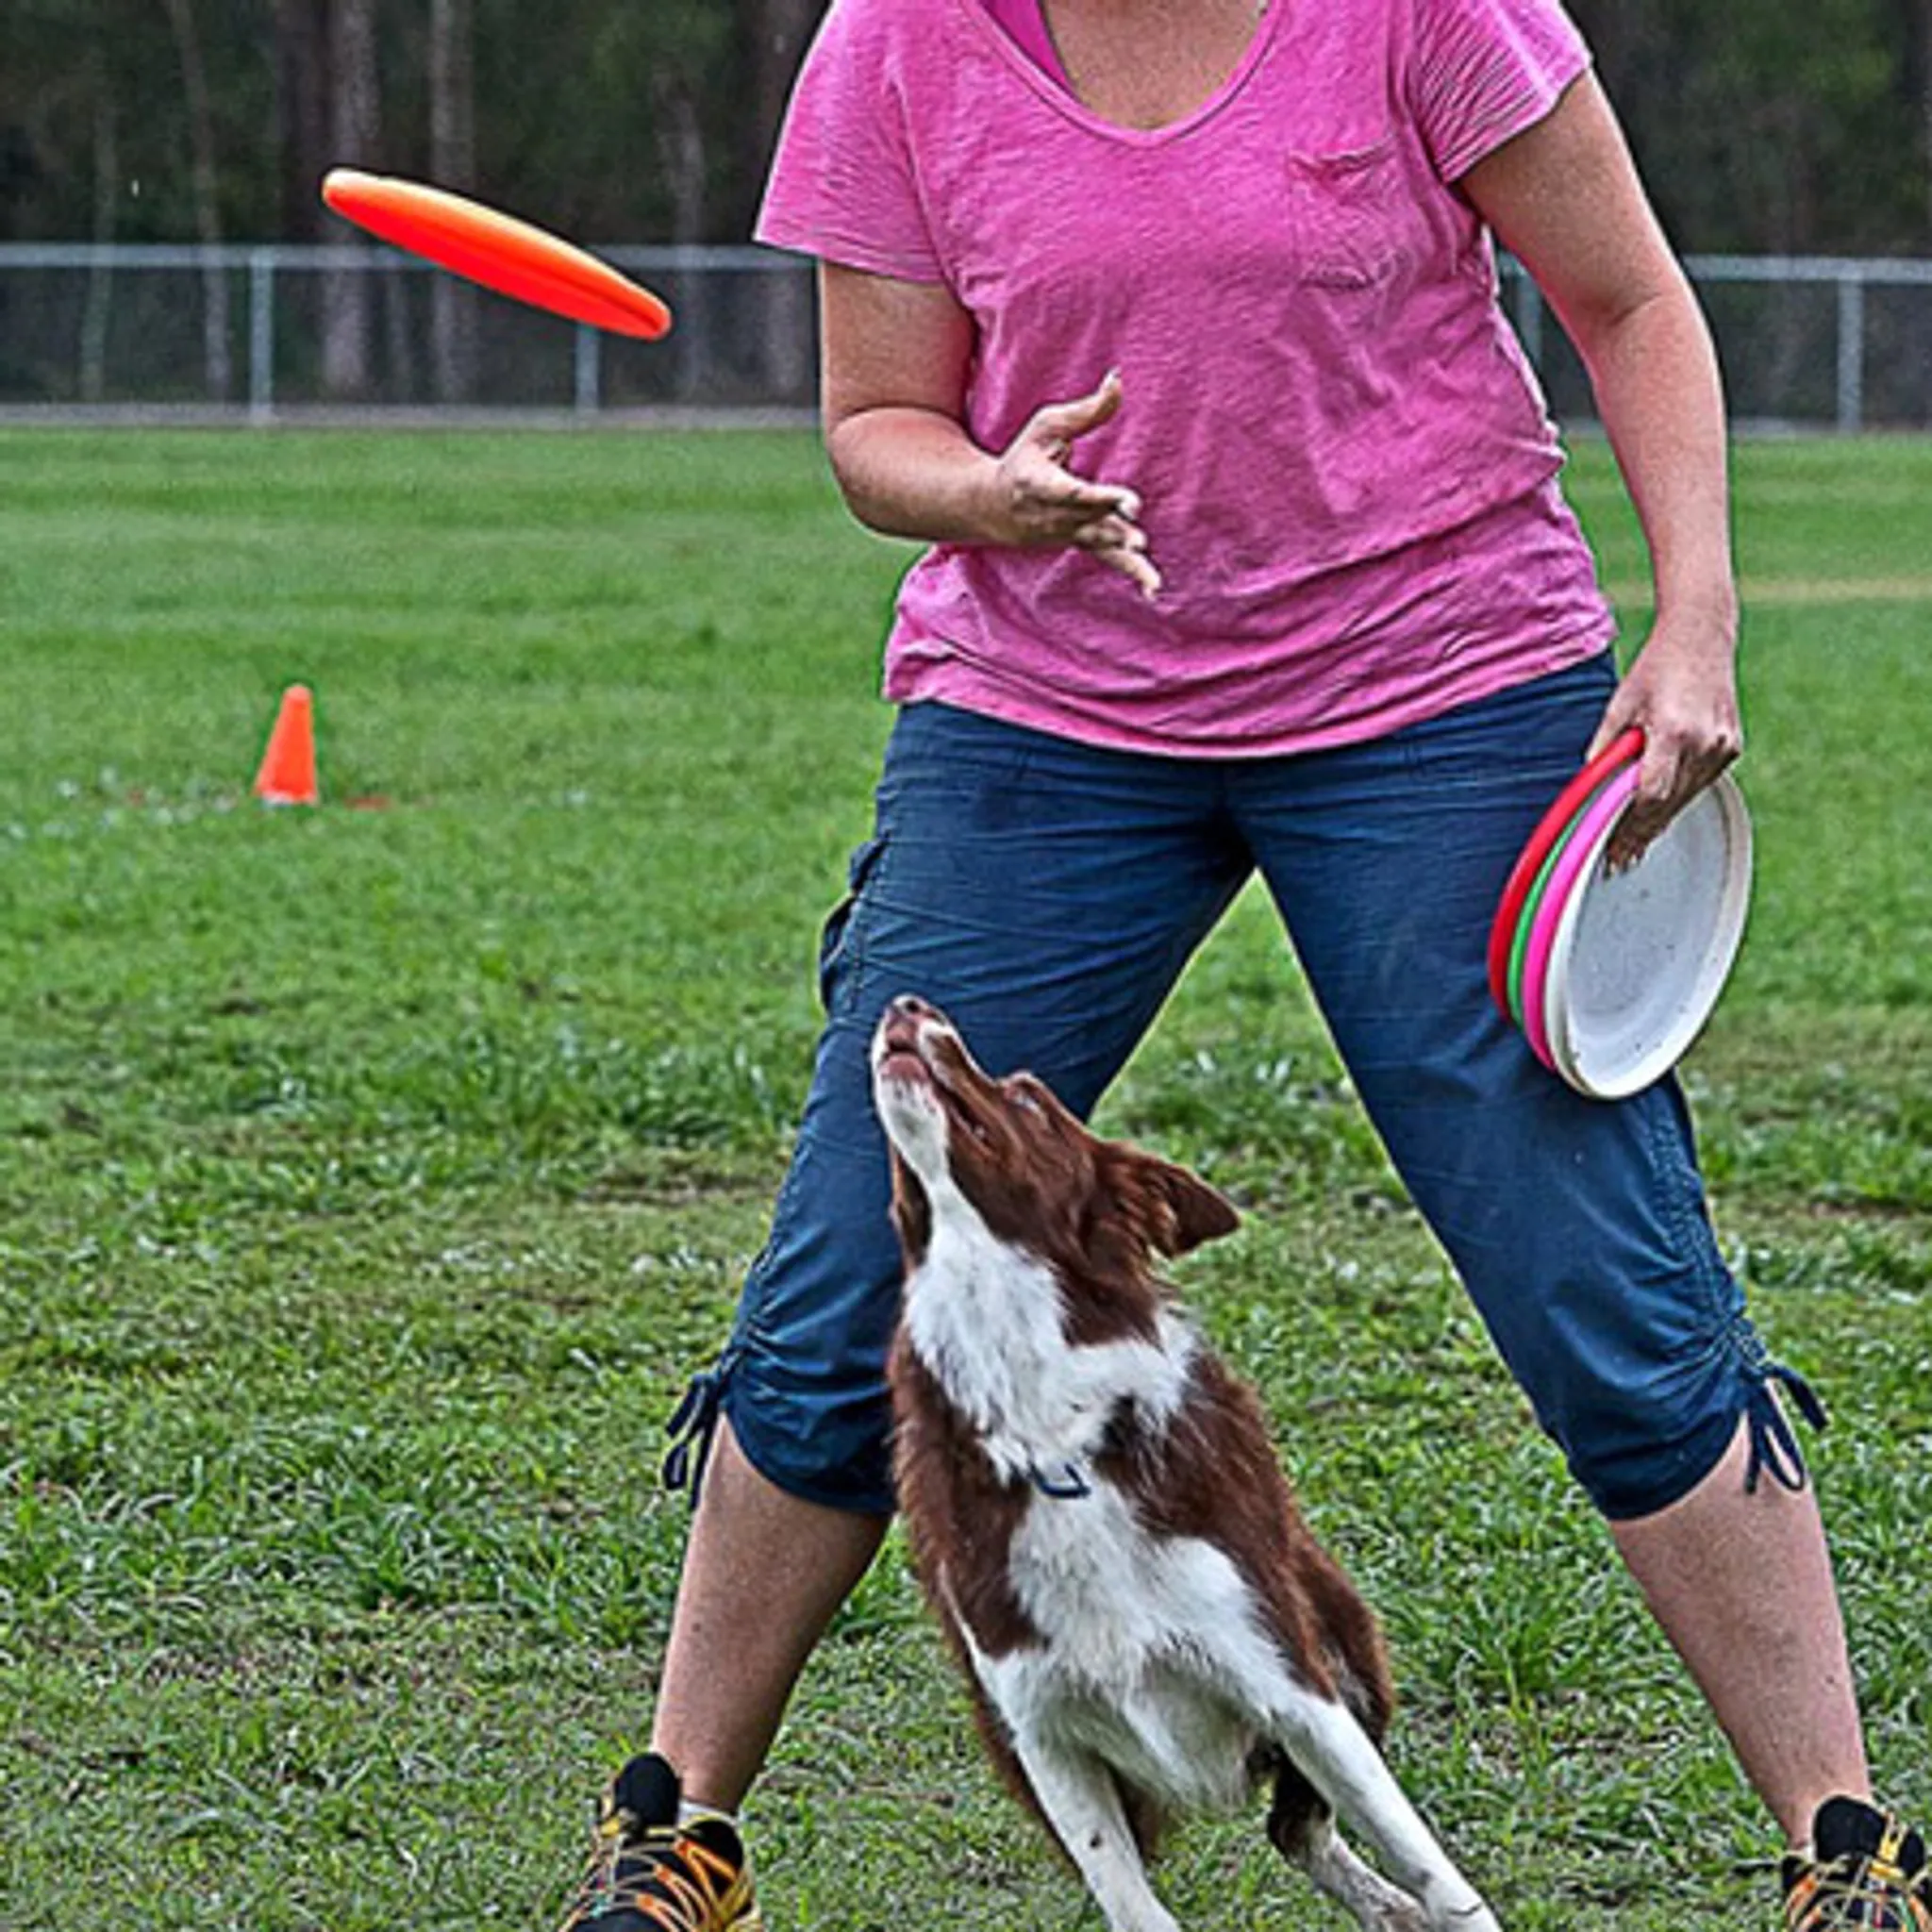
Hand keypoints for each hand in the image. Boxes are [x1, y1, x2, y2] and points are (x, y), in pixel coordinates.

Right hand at [991, 370, 1160, 596]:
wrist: (992, 506)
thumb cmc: (1024, 457)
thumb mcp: (1047, 426)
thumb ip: (1087, 410)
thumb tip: (1119, 379)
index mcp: (1041, 485)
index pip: (1075, 494)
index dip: (1101, 499)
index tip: (1130, 501)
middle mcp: (1054, 515)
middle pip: (1091, 523)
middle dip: (1116, 530)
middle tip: (1139, 538)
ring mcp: (1069, 533)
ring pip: (1102, 546)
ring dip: (1127, 559)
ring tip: (1152, 575)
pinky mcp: (1082, 542)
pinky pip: (1109, 560)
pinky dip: (1132, 573)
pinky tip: (1154, 589)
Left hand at [1586, 606, 1741, 869]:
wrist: (1702, 637)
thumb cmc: (1654, 669)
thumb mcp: (1619, 705)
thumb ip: (1605, 749)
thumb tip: (1588, 788)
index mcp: (1672, 731)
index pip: (1650, 793)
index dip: (1629, 827)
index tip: (1613, 848)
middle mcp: (1704, 742)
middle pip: (1669, 803)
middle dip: (1641, 834)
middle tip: (1619, 860)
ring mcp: (1723, 746)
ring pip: (1686, 798)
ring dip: (1660, 823)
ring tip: (1634, 847)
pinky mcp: (1732, 747)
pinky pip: (1700, 784)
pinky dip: (1678, 800)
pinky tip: (1659, 816)